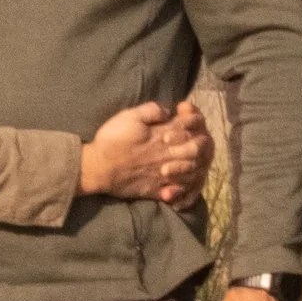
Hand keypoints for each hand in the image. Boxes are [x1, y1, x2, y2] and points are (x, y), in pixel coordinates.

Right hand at [79, 100, 210, 200]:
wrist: (98, 168)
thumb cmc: (112, 139)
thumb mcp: (128, 116)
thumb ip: (151, 110)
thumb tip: (169, 110)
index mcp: (160, 136)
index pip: (186, 127)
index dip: (194, 121)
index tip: (192, 118)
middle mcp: (165, 155)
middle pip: (194, 150)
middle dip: (202, 143)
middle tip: (202, 140)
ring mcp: (162, 174)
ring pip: (191, 171)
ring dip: (199, 165)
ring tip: (200, 160)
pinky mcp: (156, 189)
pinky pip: (179, 190)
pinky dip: (187, 188)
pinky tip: (189, 183)